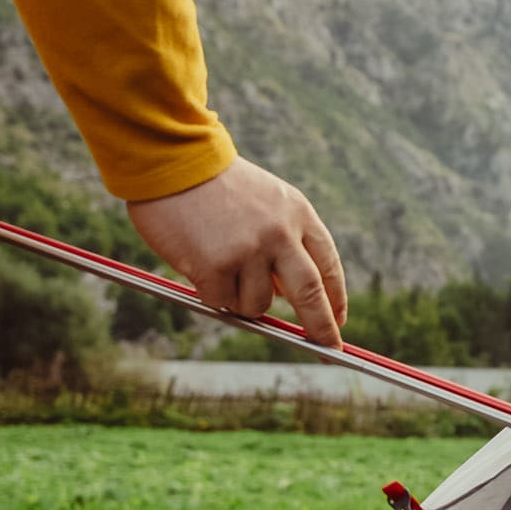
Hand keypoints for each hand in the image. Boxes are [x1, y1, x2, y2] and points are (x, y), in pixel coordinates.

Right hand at [127, 157, 347, 348]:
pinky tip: (199, 262)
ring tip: (221, 267)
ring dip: (241, 301)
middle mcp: (280, 234)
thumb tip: (288, 298)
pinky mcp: (215, 266)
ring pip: (258, 305)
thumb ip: (283, 243)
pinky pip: (222, 302)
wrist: (172, 159)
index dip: (335, 301)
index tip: (337, 323)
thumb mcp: (266, 201)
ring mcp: (249, 251)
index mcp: (298, 214)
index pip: (328, 267)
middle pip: (311, 296)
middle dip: (322, 329)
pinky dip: (212, 294)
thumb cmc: (215, 184)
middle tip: (328, 350)